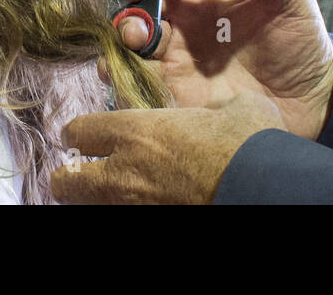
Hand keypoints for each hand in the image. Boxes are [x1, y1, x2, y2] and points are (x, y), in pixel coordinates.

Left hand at [51, 92, 284, 203]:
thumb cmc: (250, 143)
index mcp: (136, 132)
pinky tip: (147, 202)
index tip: (87, 135)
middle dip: (69, 177)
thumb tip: (221, 109)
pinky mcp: (152, 224)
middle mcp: (124, 173)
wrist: (266, 189)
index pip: (78, 131)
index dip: (79, 132)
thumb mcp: (234, 108)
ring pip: (90, 207)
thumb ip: (212, 108)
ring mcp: (136, 207)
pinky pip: (123, 217)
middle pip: (65, 183)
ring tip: (117, 191)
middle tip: (85, 172)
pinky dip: (126, 209)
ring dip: (96, 197)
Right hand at [110, 0, 332, 139]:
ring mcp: (177, 76)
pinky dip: (132, 95)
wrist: (314, 99)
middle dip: (125, 24)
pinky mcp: (180, 109)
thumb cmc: (300, 45)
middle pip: (131, 25)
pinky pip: (142, 102)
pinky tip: (141, 93)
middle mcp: (180, 40)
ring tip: (129, 64)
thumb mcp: (291, 2)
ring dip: (118, 60)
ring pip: (127, 64)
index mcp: (198, 8)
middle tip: (139, 32)